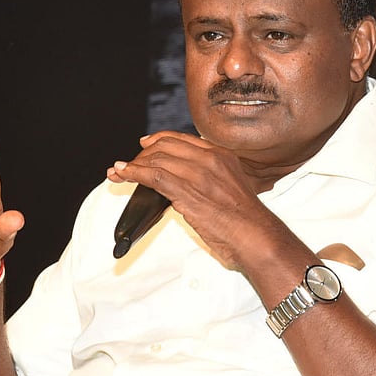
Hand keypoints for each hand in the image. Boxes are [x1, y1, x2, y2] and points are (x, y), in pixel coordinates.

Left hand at [107, 131, 284, 270]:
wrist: (257, 237)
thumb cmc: (248, 222)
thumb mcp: (234, 189)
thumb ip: (214, 180)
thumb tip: (192, 186)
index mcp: (222, 156)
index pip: (183, 139)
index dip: (159, 139)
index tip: (145, 143)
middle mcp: (210, 159)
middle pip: (166, 145)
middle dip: (142, 153)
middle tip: (128, 163)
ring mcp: (198, 173)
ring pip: (157, 159)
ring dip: (132, 164)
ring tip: (118, 171)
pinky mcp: (187, 190)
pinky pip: (153, 175)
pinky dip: (133, 173)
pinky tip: (123, 175)